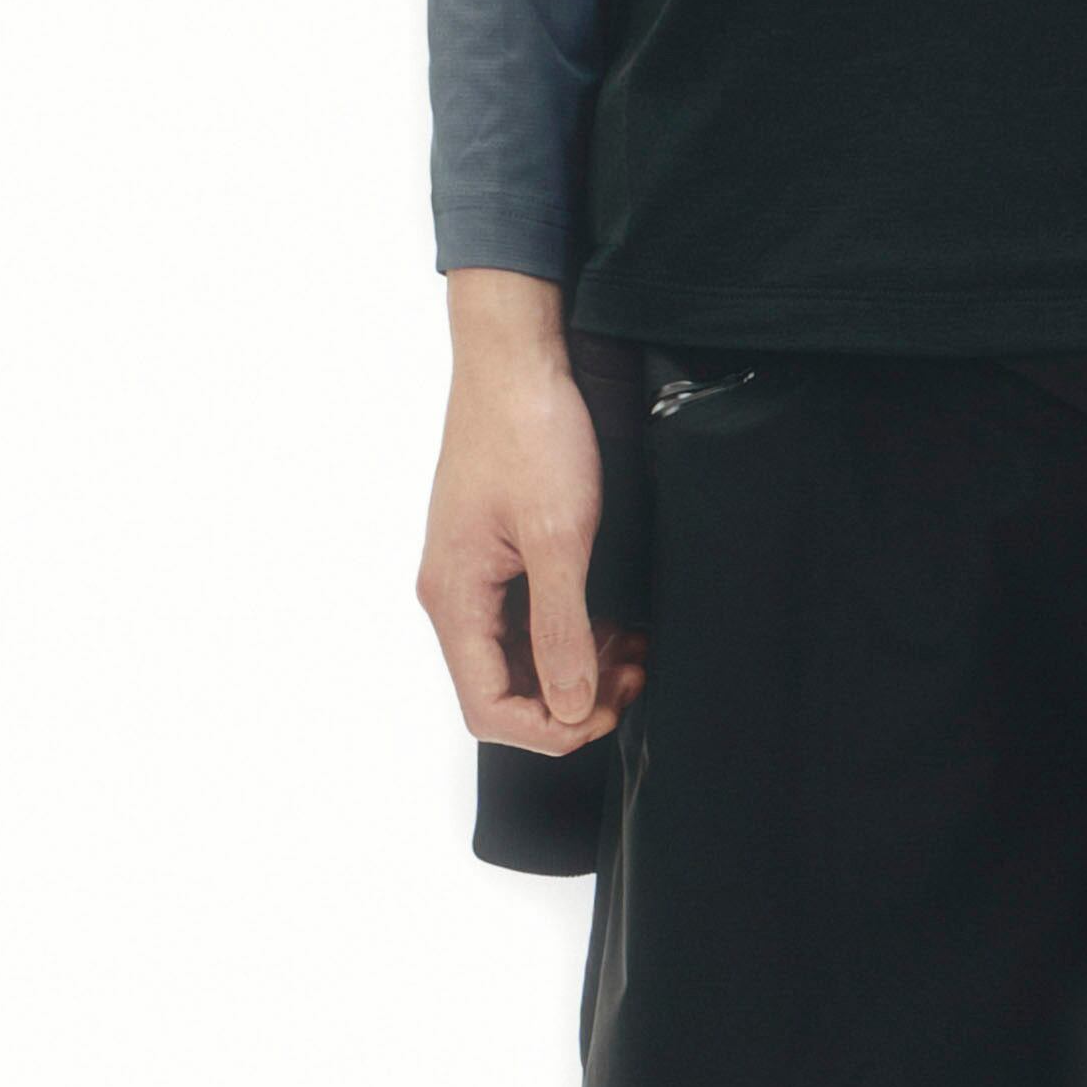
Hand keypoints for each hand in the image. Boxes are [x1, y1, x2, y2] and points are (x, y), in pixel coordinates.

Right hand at [421, 271, 649, 755]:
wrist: (514, 358)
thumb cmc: (530, 433)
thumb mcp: (559, 536)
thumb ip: (561, 628)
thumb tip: (566, 706)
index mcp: (454, 598)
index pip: (487, 707)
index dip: (548, 729)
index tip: (606, 712)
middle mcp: (452, 594)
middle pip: (502, 690)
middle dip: (571, 698)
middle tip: (634, 678)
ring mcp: (470, 574)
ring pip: (518, 658)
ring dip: (576, 667)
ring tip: (634, 651)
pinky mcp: (492, 554)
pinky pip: (524, 620)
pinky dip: (570, 633)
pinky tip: (614, 622)